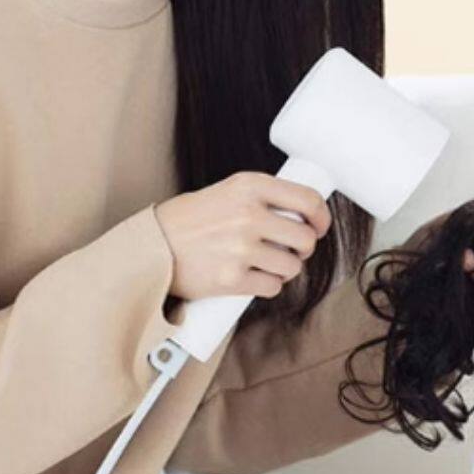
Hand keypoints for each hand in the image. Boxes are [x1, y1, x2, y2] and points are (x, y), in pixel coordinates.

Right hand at [155, 173, 330, 304]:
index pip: (308, 200)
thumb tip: (303, 214)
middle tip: (290, 250)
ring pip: (292, 266)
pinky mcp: (233, 279)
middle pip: (305, 238)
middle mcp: (248, 215)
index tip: (320, 226)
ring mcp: (240, 248)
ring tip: (265, 264)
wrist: (152, 246)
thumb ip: (261, 199)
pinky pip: (272, 287)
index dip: (322, 217)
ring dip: (284, 269)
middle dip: (303, 248)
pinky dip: (267, 285)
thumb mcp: (225, 192)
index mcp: (249, 186)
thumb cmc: (188, 221)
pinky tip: (251, 277)